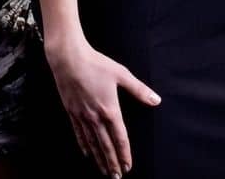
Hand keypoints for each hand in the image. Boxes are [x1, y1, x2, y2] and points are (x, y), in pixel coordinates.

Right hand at [47, 39, 159, 176]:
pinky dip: (83, 145)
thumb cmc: (96, 63)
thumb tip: (156, 100)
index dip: (124, 154)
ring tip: (104, 170)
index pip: (120, 138)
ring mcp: (82, 115)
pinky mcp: (71, 111)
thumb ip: (139, 90)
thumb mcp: (121, 74)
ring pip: (92, 142)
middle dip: (112, 162)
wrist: (68, 58)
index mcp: (110, 109)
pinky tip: (86, 153)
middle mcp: (95, 116)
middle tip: (116, 177)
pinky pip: (78, 132)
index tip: (127, 166)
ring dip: (99, 158)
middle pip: (105, 145)